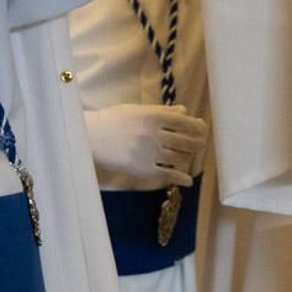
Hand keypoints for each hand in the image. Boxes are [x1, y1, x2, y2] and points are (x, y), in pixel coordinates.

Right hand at [84, 104, 207, 188]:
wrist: (89, 138)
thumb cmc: (113, 120)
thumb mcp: (137, 110)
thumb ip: (162, 111)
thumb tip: (184, 110)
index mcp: (152, 116)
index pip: (183, 121)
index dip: (197, 126)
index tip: (202, 128)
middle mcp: (152, 133)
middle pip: (184, 140)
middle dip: (196, 142)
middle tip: (201, 144)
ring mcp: (147, 152)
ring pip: (178, 157)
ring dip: (188, 157)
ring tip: (190, 157)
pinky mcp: (141, 169)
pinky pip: (166, 174)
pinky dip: (179, 178)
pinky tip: (187, 181)